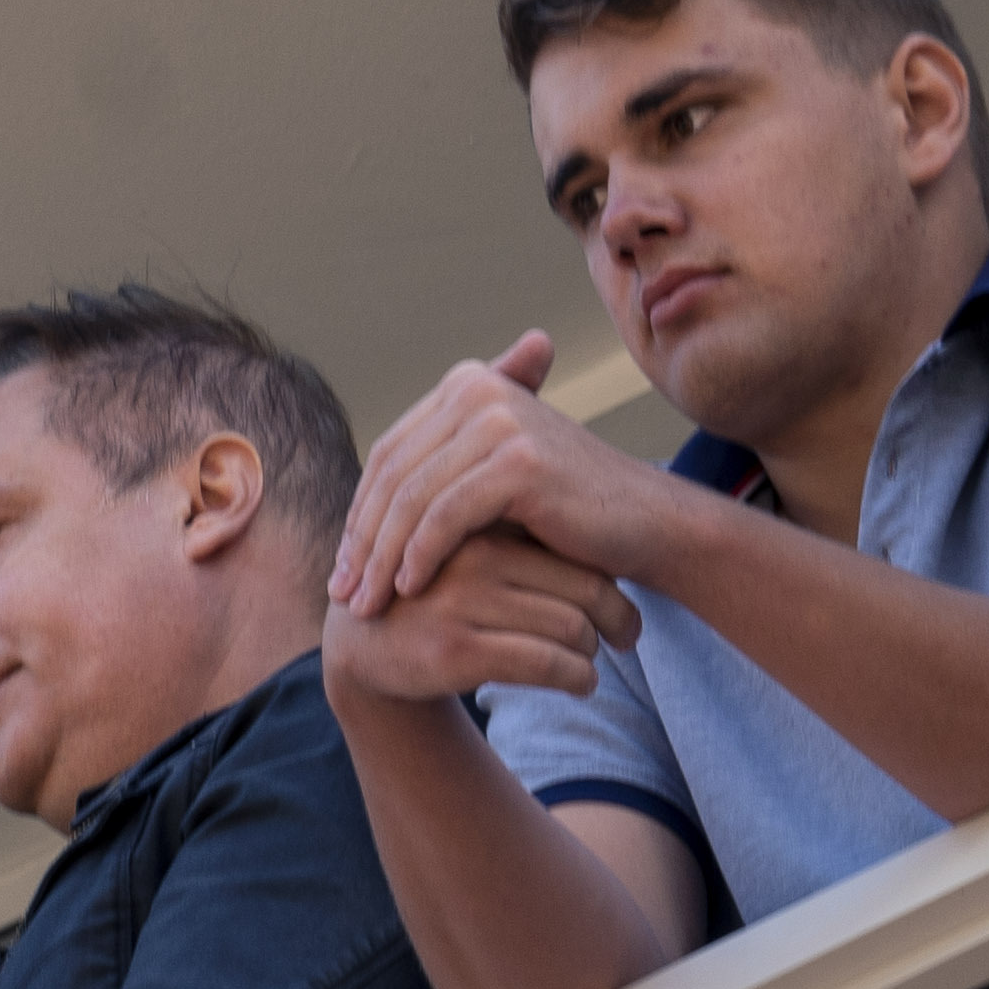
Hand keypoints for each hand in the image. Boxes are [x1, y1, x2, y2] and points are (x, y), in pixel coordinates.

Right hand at [323, 516, 644, 715]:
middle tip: (629, 639)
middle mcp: (475, 557)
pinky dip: (577, 678)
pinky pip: (544, 664)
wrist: (362, 645)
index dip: (613, 586)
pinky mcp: (456, 650)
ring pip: (570, 628)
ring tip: (594, 668)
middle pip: (582, 589)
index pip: (574, 553)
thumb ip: (521, 541)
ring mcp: (464, 603)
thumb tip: (607, 547)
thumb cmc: (432, 596)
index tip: (625, 612)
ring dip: (594, 657)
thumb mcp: (469, 551)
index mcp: (483, 526)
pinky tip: (582, 687)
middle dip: (617, 619)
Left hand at [331, 334, 700, 622]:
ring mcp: (500, 420)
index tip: (344, 568)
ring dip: (383, 557)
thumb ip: (437, 478)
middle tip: (343, 593)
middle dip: (362, 540)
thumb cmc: (565, 514)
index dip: (360, 513)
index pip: (390, 453)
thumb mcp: (492, 482)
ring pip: (413, 498)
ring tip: (367, 603)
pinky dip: (420, 556)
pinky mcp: (518, 461)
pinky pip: (446, 516)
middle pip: (394, 474)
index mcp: (468, 384)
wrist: (646, 524)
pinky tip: (409, 591)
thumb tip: (355, 522)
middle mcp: (479, 389)